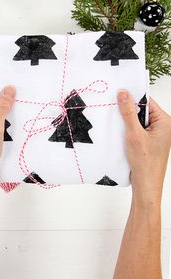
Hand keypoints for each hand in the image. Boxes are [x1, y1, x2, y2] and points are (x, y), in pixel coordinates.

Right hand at [117, 90, 170, 206]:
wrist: (146, 185)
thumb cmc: (145, 162)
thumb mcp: (134, 134)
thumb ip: (128, 112)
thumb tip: (123, 93)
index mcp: (165, 122)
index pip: (147, 102)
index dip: (133, 98)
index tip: (118, 94)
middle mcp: (163, 127)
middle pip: (142, 111)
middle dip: (128, 111)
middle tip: (114, 109)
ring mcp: (156, 135)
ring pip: (138, 121)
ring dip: (127, 122)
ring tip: (117, 123)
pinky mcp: (149, 142)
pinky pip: (138, 130)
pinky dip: (128, 130)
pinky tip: (121, 133)